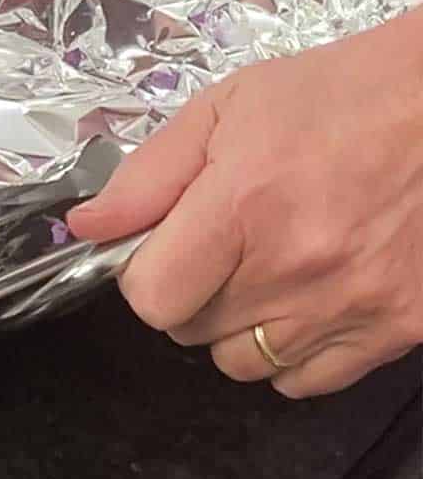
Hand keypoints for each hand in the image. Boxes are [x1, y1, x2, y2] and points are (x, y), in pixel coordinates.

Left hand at [67, 10, 422, 396]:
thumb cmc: (329, 97)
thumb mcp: (220, 109)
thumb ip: (147, 175)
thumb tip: (88, 227)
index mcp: (243, 205)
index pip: (152, 296)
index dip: (140, 273)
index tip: (158, 246)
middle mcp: (297, 268)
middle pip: (191, 330)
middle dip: (186, 289)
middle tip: (216, 243)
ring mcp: (352, 307)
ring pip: (244, 364)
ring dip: (233, 325)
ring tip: (259, 267)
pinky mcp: (399, 329)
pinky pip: (309, 381)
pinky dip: (290, 352)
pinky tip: (299, 298)